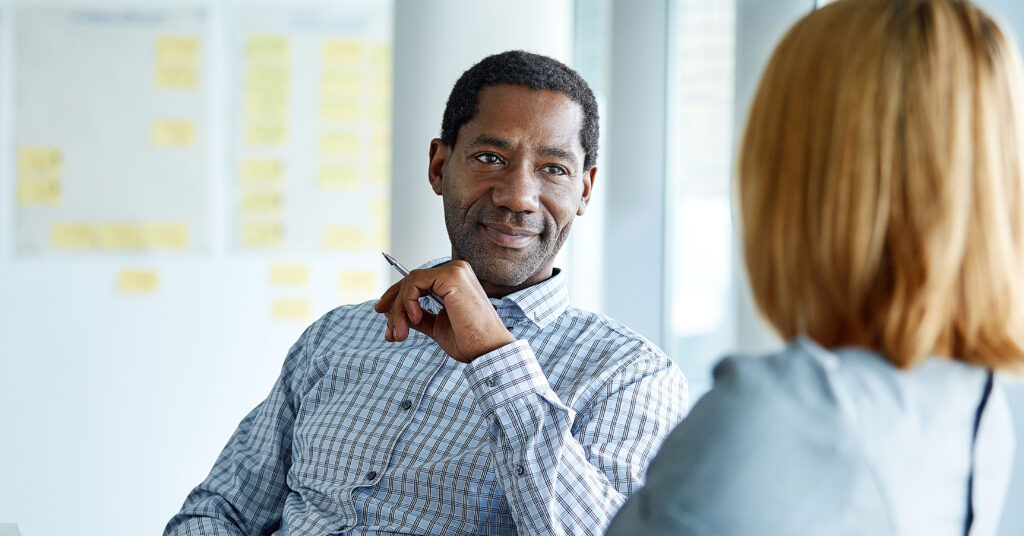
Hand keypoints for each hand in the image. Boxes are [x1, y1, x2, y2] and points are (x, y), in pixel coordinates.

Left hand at [374, 260, 515, 362]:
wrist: (488, 351)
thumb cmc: (469, 341)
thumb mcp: (436, 326)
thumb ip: (419, 316)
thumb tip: (396, 313)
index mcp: (455, 280)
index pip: (417, 282)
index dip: (396, 296)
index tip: (381, 313)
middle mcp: (456, 270)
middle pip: (410, 281)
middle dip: (393, 307)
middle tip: (389, 333)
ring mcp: (455, 271)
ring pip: (410, 282)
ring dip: (398, 310)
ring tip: (399, 334)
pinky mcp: (452, 276)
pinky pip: (415, 283)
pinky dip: (407, 302)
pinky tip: (414, 320)